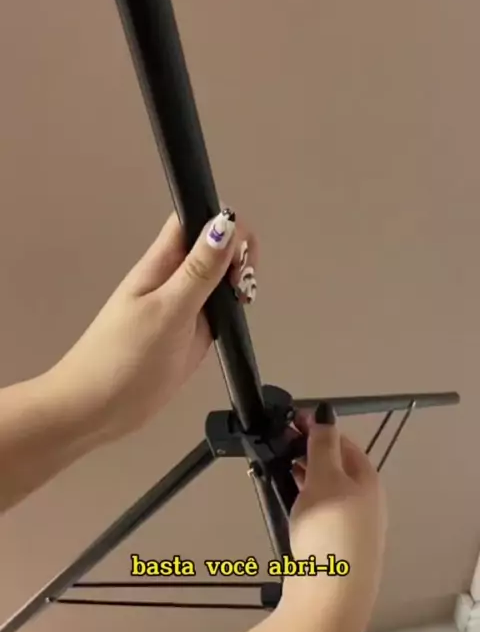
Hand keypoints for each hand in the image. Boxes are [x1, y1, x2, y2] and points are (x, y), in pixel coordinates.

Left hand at [47, 208, 257, 442]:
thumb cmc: (125, 359)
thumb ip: (200, 271)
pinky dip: (232, 311)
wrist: (97, 410)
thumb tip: (226, 223)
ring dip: (237, 284)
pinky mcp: (190, 335)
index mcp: (161, 264)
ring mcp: (182, 308)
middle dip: (238, 257)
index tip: (241, 256)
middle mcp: (173, 280)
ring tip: (241, 306)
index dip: (223, 224)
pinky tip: (235, 324)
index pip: (195, 221)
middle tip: (242, 288)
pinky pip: (217, 311)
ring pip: (218, 279)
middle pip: (213, 248)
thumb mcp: (168, 311)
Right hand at [283, 403, 386, 617]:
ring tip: (272, 471)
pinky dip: (299, 502)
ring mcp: (352, 528)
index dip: (316, 428)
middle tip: (276, 445)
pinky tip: (282, 506)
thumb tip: (325, 414)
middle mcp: (365, 502)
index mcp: (367, 480)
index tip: (287, 420)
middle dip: (305, 452)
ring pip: (323, 491)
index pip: (342, 442)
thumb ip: (323, 445)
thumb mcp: (324, 478)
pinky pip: (316, 514)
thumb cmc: (329, 530)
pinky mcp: (335, 549)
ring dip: (299, 477)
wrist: (331, 599)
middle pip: (334, 467)